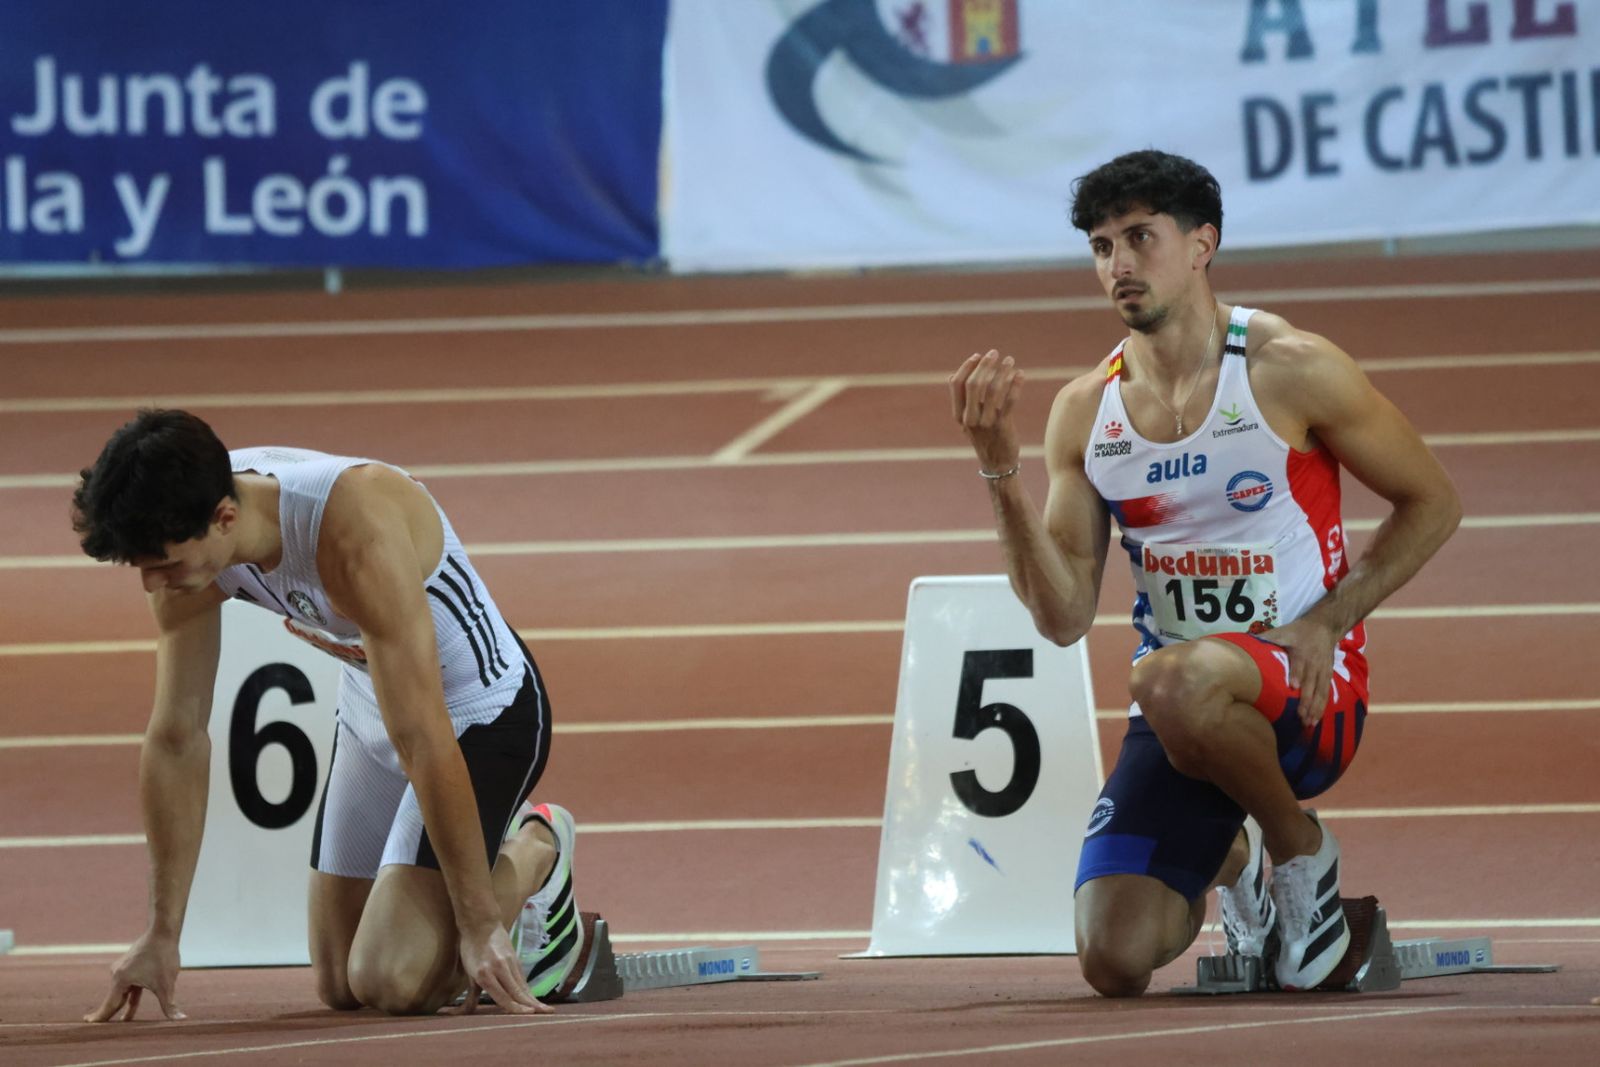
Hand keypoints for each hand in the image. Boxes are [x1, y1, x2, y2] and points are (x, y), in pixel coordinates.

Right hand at [84, 931, 185, 1021]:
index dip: (100, 1017)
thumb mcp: (167, 984)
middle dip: (108, 1014)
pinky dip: (129, 996)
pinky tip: (130, 1005)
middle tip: (91, 1024)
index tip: (86, 1024)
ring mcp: (123, 969)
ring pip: (122, 992)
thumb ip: (169, 1005)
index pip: (109, 1005)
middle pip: (113, 1000)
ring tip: (120, 1021)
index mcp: (121, 980)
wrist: (163, 931)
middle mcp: (117, 974)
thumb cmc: (163, 956)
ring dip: (122, 1006)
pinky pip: (129, 985)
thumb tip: (181, 1019)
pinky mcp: (131, 965)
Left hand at [451, 923, 551, 1015]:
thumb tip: (462, 1014)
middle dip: (531, 1005)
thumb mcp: (469, 972)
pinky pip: (522, 979)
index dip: (515, 1008)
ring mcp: (510, 963)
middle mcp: (499, 970)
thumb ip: (471, 996)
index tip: (528, 1014)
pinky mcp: (516, 959)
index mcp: (485, 975)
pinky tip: (534, 1000)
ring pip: (522, 986)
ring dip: (534, 999)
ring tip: (546, 1010)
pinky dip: (528, 991)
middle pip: (517, 992)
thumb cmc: (470, 948)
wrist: (481, 923)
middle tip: (546, 1014)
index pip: (503, 996)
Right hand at [949, 350, 1024, 473]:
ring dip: (1002, 371)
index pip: (957, 384)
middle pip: (974, 384)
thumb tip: (955, 375)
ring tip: (1010, 360)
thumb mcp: (968, 421)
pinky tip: (1020, 374)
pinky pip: (1010, 400)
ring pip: (993, 389)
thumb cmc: (984, 438)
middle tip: (995, 353)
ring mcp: (986, 423)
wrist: (998, 464)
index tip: (977, 356)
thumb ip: (963, 400)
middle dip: (985, 365)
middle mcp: (969, 419)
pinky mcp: (1003, 426)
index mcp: (959, 415)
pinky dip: (1016, 384)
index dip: (966, 367)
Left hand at [1258, 616, 1340, 728]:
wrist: (1324, 626)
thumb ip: (1266, 638)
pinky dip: (1322, 707)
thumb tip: (1245, 644)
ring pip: (1320, 692)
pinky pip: (1326, 693)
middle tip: (1299, 716)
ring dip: (1315, 708)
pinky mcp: (1328, 676)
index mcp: (1301, 652)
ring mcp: (1322, 671)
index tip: (1292, 686)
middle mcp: (1314, 663)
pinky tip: (1316, 720)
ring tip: (1308, 723)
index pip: (1299, 664)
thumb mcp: (1282, 631)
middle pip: (1311, 683)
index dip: (1296, 674)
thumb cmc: (1298, 631)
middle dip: (1306, 700)